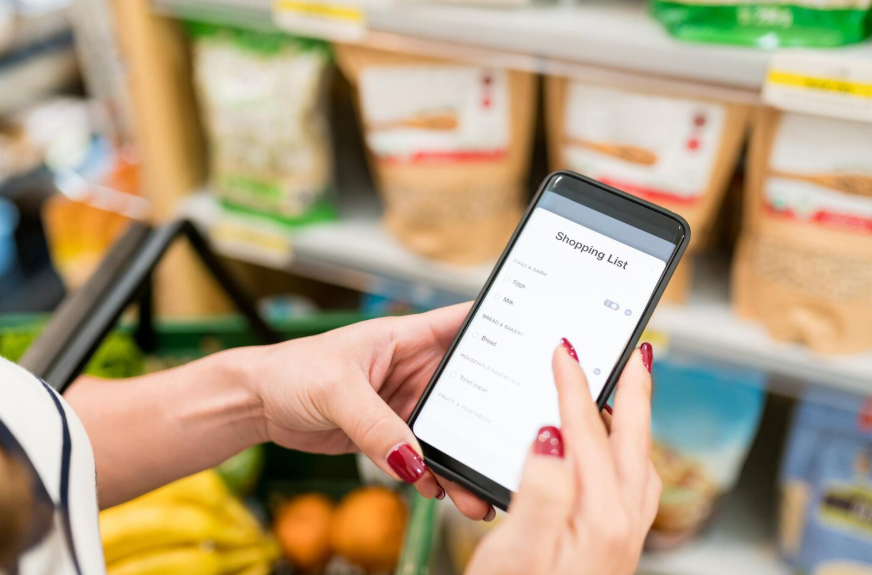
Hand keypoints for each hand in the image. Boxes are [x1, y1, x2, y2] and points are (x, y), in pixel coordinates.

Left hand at [251, 303, 492, 520]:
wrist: (258, 405)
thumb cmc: (292, 372)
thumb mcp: (336, 391)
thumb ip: (376, 426)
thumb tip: (413, 462)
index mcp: (406, 338)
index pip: (465, 326)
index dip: (502, 330)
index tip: (536, 346)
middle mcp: (412, 369)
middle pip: (466, 390)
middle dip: (490, 419)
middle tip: (511, 449)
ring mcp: (402, 403)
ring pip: (446, 431)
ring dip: (461, 459)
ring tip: (477, 493)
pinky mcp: (388, 434)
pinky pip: (420, 456)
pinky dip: (431, 475)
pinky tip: (438, 491)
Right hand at [465, 341, 660, 574]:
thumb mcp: (518, 551)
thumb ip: (542, 489)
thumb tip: (553, 432)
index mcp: (599, 516)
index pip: (589, 433)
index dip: (573, 387)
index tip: (565, 351)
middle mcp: (622, 524)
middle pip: (632, 441)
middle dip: (633, 392)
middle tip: (637, 353)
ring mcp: (623, 538)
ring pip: (640, 463)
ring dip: (636, 422)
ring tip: (628, 393)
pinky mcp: (613, 547)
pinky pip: (635, 486)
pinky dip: (629, 455)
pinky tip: (613, 456)